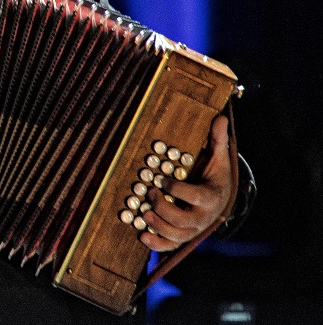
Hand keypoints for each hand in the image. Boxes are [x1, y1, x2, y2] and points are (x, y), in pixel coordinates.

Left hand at [141, 115, 231, 251]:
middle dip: (163, 207)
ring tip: (143, 212)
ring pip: (176, 235)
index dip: (177, 189)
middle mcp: (203, 218)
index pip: (194, 197)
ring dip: (157, 225)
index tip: (162, 179)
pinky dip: (156, 244)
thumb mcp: (219, 158)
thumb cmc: (216, 176)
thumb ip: (218, 140)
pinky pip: (171, 245)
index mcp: (211, 198)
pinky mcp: (184, 237)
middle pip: (182, 220)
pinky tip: (142, 236)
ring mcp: (193, 230)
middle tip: (149, 193)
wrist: (221, 200)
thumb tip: (221, 117)